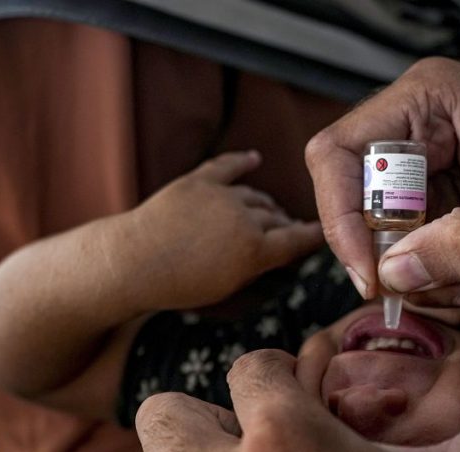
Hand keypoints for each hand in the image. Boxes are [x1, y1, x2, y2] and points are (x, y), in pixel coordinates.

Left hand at [129, 151, 322, 309]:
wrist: (132, 262)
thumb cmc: (178, 285)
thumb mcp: (228, 285)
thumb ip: (255, 265)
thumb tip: (272, 251)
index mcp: (256, 249)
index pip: (298, 239)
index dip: (315, 235)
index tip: (327, 232)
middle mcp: (245, 218)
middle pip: (275, 216)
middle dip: (286, 222)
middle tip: (291, 228)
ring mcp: (222, 196)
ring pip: (255, 195)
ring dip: (264, 203)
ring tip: (271, 210)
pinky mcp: (198, 181)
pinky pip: (227, 166)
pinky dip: (241, 162)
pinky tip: (253, 159)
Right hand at [307, 57, 459, 318]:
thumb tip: (393, 275)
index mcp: (426, 103)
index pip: (338, 155)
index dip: (341, 217)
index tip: (372, 276)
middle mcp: (416, 140)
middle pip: (363, 219)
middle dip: (415, 268)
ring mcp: (428, 185)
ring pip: (393, 256)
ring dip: (446, 287)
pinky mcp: (443, 222)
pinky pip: (424, 271)